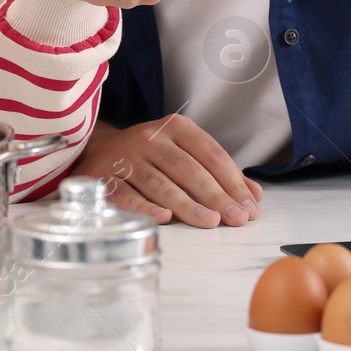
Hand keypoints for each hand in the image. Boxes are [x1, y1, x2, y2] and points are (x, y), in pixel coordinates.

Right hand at [71, 115, 263, 227]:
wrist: (97, 149)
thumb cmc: (150, 156)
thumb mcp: (183, 152)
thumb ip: (218, 173)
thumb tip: (254, 196)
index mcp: (174, 128)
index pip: (210, 153)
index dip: (233, 181)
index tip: (250, 206)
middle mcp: (149, 138)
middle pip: (187, 168)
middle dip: (216, 195)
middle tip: (236, 218)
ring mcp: (125, 157)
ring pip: (159, 182)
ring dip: (187, 204)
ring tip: (210, 222)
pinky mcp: (103, 177)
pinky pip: (126, 194)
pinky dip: (144, 207)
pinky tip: (164, 218)